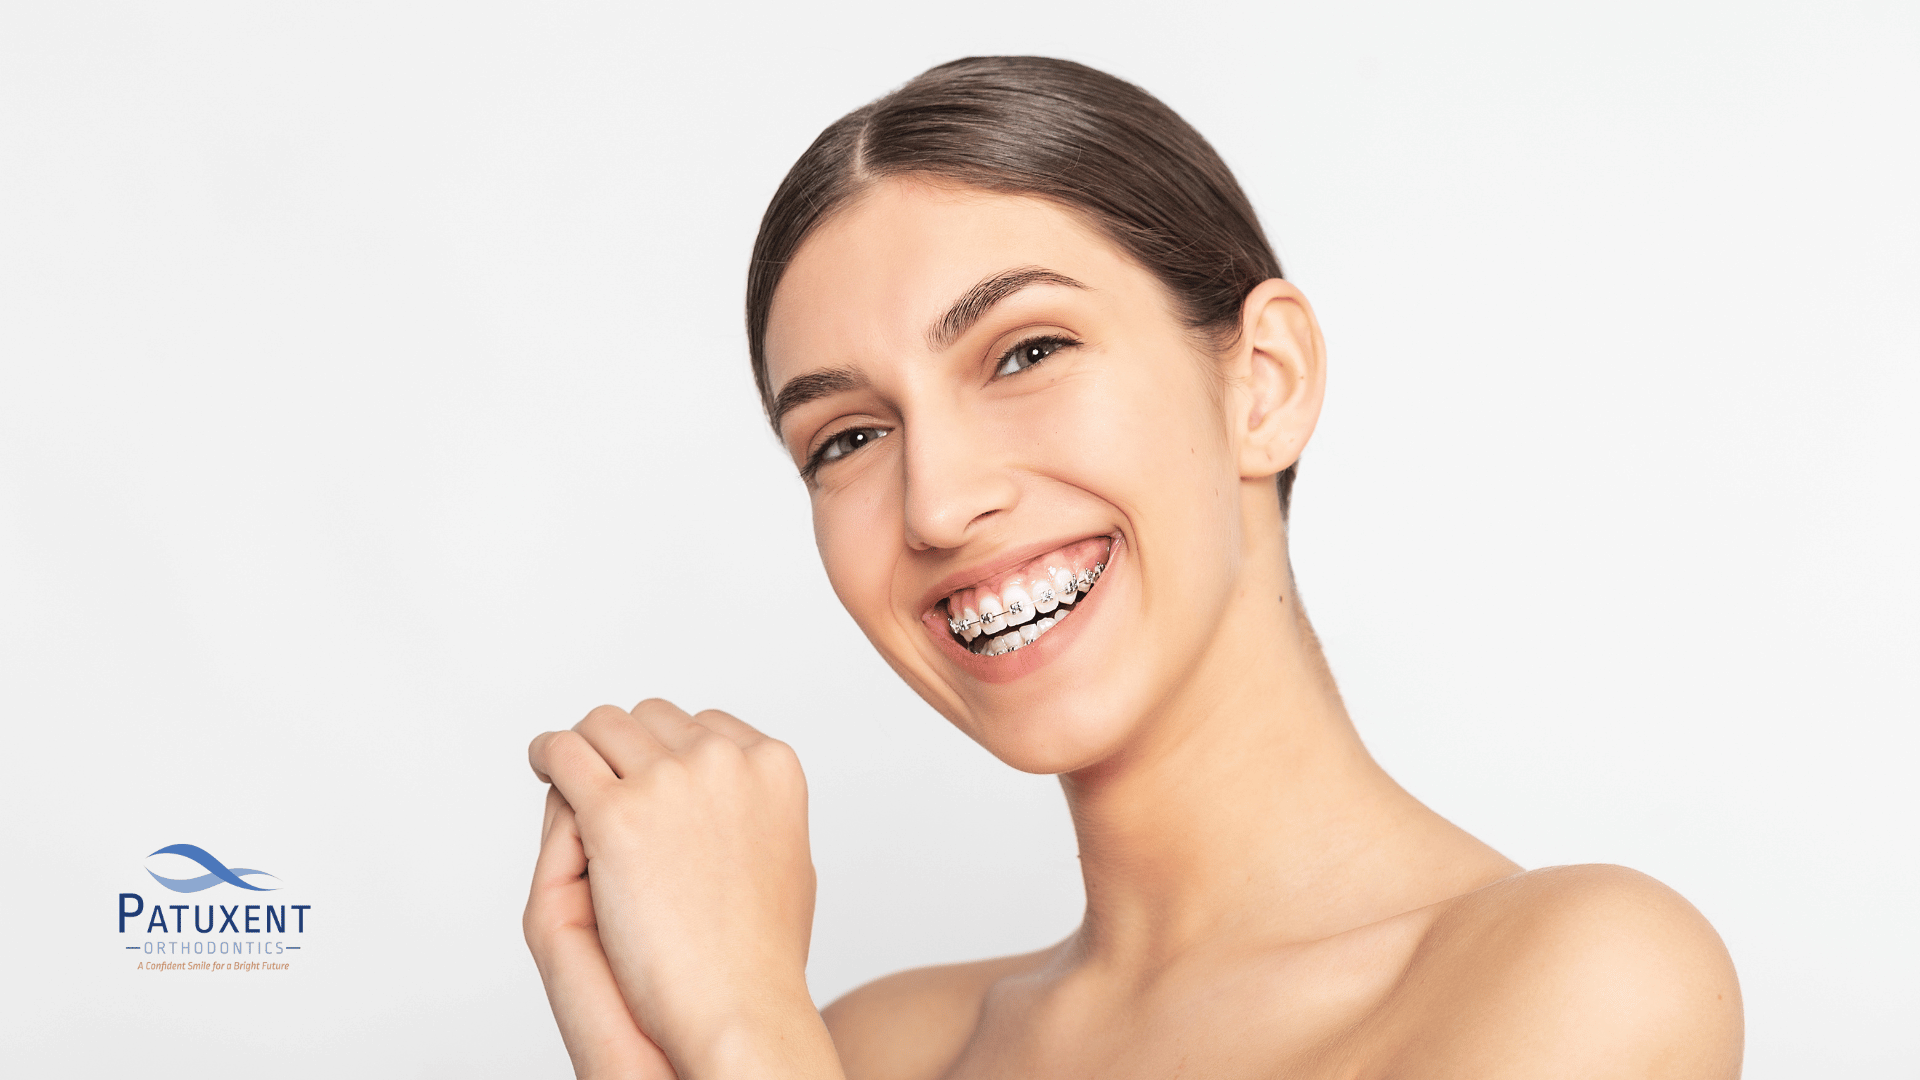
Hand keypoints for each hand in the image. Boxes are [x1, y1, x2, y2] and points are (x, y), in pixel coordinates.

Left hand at [528, 700, 836, 1077]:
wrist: (739, 1004)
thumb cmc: (761, 953)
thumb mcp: (788, 859)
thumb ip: (759, 813)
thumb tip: (733, 792)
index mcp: (772, 764)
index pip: (702, 725)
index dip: (668, 749)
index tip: (647, 771)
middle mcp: (724, 760)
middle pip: (650, 719)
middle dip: (625, 747)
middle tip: (603, 777)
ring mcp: (669, 782)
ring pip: (602, 726)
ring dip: (584, 746)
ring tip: (563, 766)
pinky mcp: (615, 813)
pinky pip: (563, 753)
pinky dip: (547, 753)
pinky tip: (542, 765)